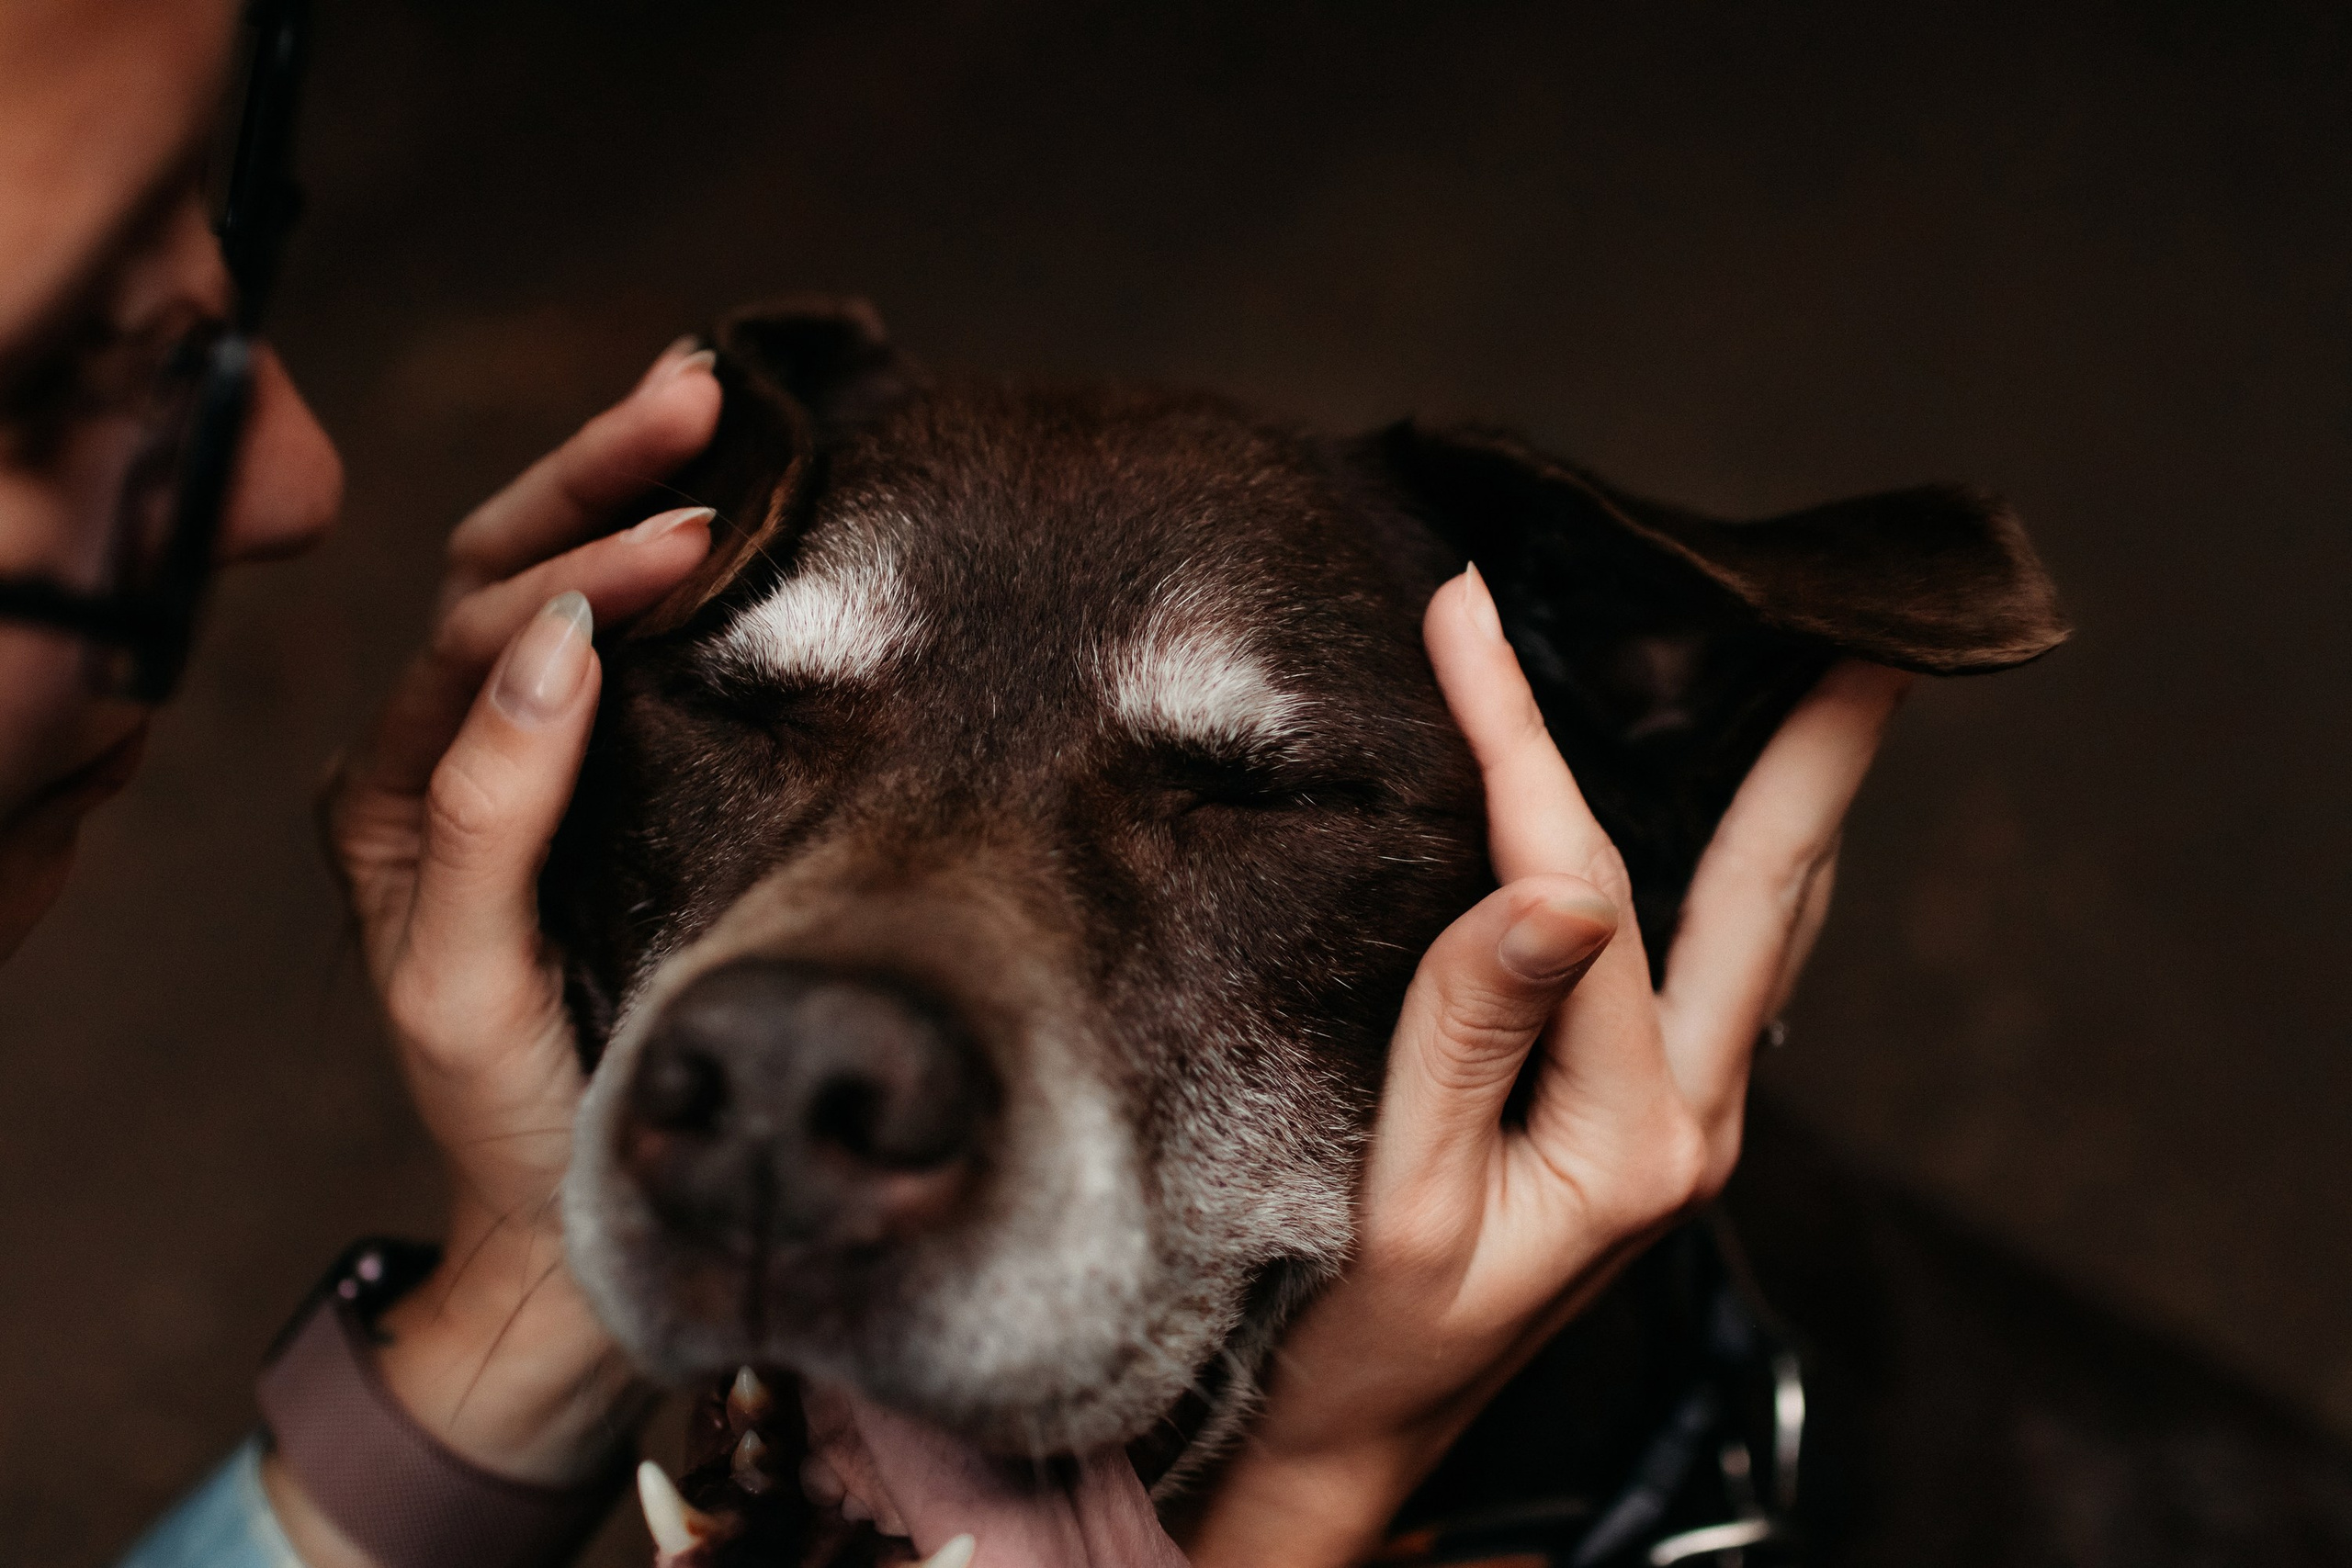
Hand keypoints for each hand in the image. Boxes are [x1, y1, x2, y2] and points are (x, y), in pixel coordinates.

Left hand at [265, 341, 721, 1566]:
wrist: (575, 1215)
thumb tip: (560, 641)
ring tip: (709, 409)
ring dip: (622, 492)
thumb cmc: (514, 1115)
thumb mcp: (468, 981)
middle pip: (497, 572)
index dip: (579, 575)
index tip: (692, 539)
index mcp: (392, 798)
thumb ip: (489, 810)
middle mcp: (440, 758)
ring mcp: (517, 764)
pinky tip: (728, 512)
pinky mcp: (599, 781)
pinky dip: (665, 566)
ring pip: (551, 589)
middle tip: (695, 397)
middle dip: (593, 475)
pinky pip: (618, 648)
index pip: (475, 640)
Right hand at [1185, 565, 1909, 1567]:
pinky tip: (1725, 827)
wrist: (1351, 1451)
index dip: (1520, 741)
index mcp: (1634, 1135)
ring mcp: (1679, 1128)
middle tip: (1864, 635)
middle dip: (1813, 757)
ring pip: (1762, 934)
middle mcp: (1689, 1123)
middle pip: (1767, 898)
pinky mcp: (1642, 1129)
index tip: (1466, 616)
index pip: (1583, 885)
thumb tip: (1556, 881)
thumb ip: (1472, 1031)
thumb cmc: (1362, 1343)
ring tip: (1821, 695)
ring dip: (1789, 808)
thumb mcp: (1401, 1197)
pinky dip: (1731, 873)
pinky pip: (1718, 976)